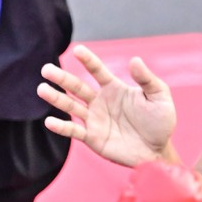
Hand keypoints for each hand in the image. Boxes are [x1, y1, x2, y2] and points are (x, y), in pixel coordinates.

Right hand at [38, 44, 177, 165]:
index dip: (88, 60)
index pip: (98, 71)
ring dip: (56, 98)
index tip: (77, 50)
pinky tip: (49, 121)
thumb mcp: (159, 97)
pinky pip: (74, 131)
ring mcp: (95, 119)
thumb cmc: (160, 122)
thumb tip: (134, 60)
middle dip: (62, 78)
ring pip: (71, 106)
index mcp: (115, 88)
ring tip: (41, 89)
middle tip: (46, 69)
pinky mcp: (92, 138)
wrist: (158, 151)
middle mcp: (101, 101)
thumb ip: (147, 79)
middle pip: (77, 87)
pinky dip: (61, 127)